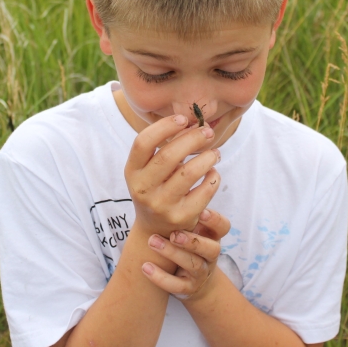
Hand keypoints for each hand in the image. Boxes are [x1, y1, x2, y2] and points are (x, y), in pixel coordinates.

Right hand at [125, 115, 220, 236]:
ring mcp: (161, 205)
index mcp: (132, 170)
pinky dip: (213, 178)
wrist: (156, 228)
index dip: (164, 127)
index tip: (183, 119)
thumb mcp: (151, 168)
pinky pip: (204, 192)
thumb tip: (195, 125)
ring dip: (207, 157)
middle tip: (207, 132)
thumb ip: (167, 146)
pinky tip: (213, 172)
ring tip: (215, 153)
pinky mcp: (181, 217)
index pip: (143, 142)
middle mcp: (143, 188)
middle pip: (168, 155)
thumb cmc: (157, 186)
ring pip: (189, 173)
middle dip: (192, 139)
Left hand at [142, 208, 230, 300]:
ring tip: (152, 242)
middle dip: (191, 240)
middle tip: (174, 232)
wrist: (194, 280)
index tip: (202, 211)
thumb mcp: (194, 224)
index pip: (223, 226)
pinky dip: (160, 278)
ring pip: (192, 265)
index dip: (215, 220)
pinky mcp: (187, 288)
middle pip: (209, 248)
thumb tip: (174, 170)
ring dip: (172, 254)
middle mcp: (209, 253)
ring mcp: (200, 272)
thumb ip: (188, 204)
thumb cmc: (190, 241)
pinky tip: (145, 268)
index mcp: (212, 234)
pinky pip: (176, 286)